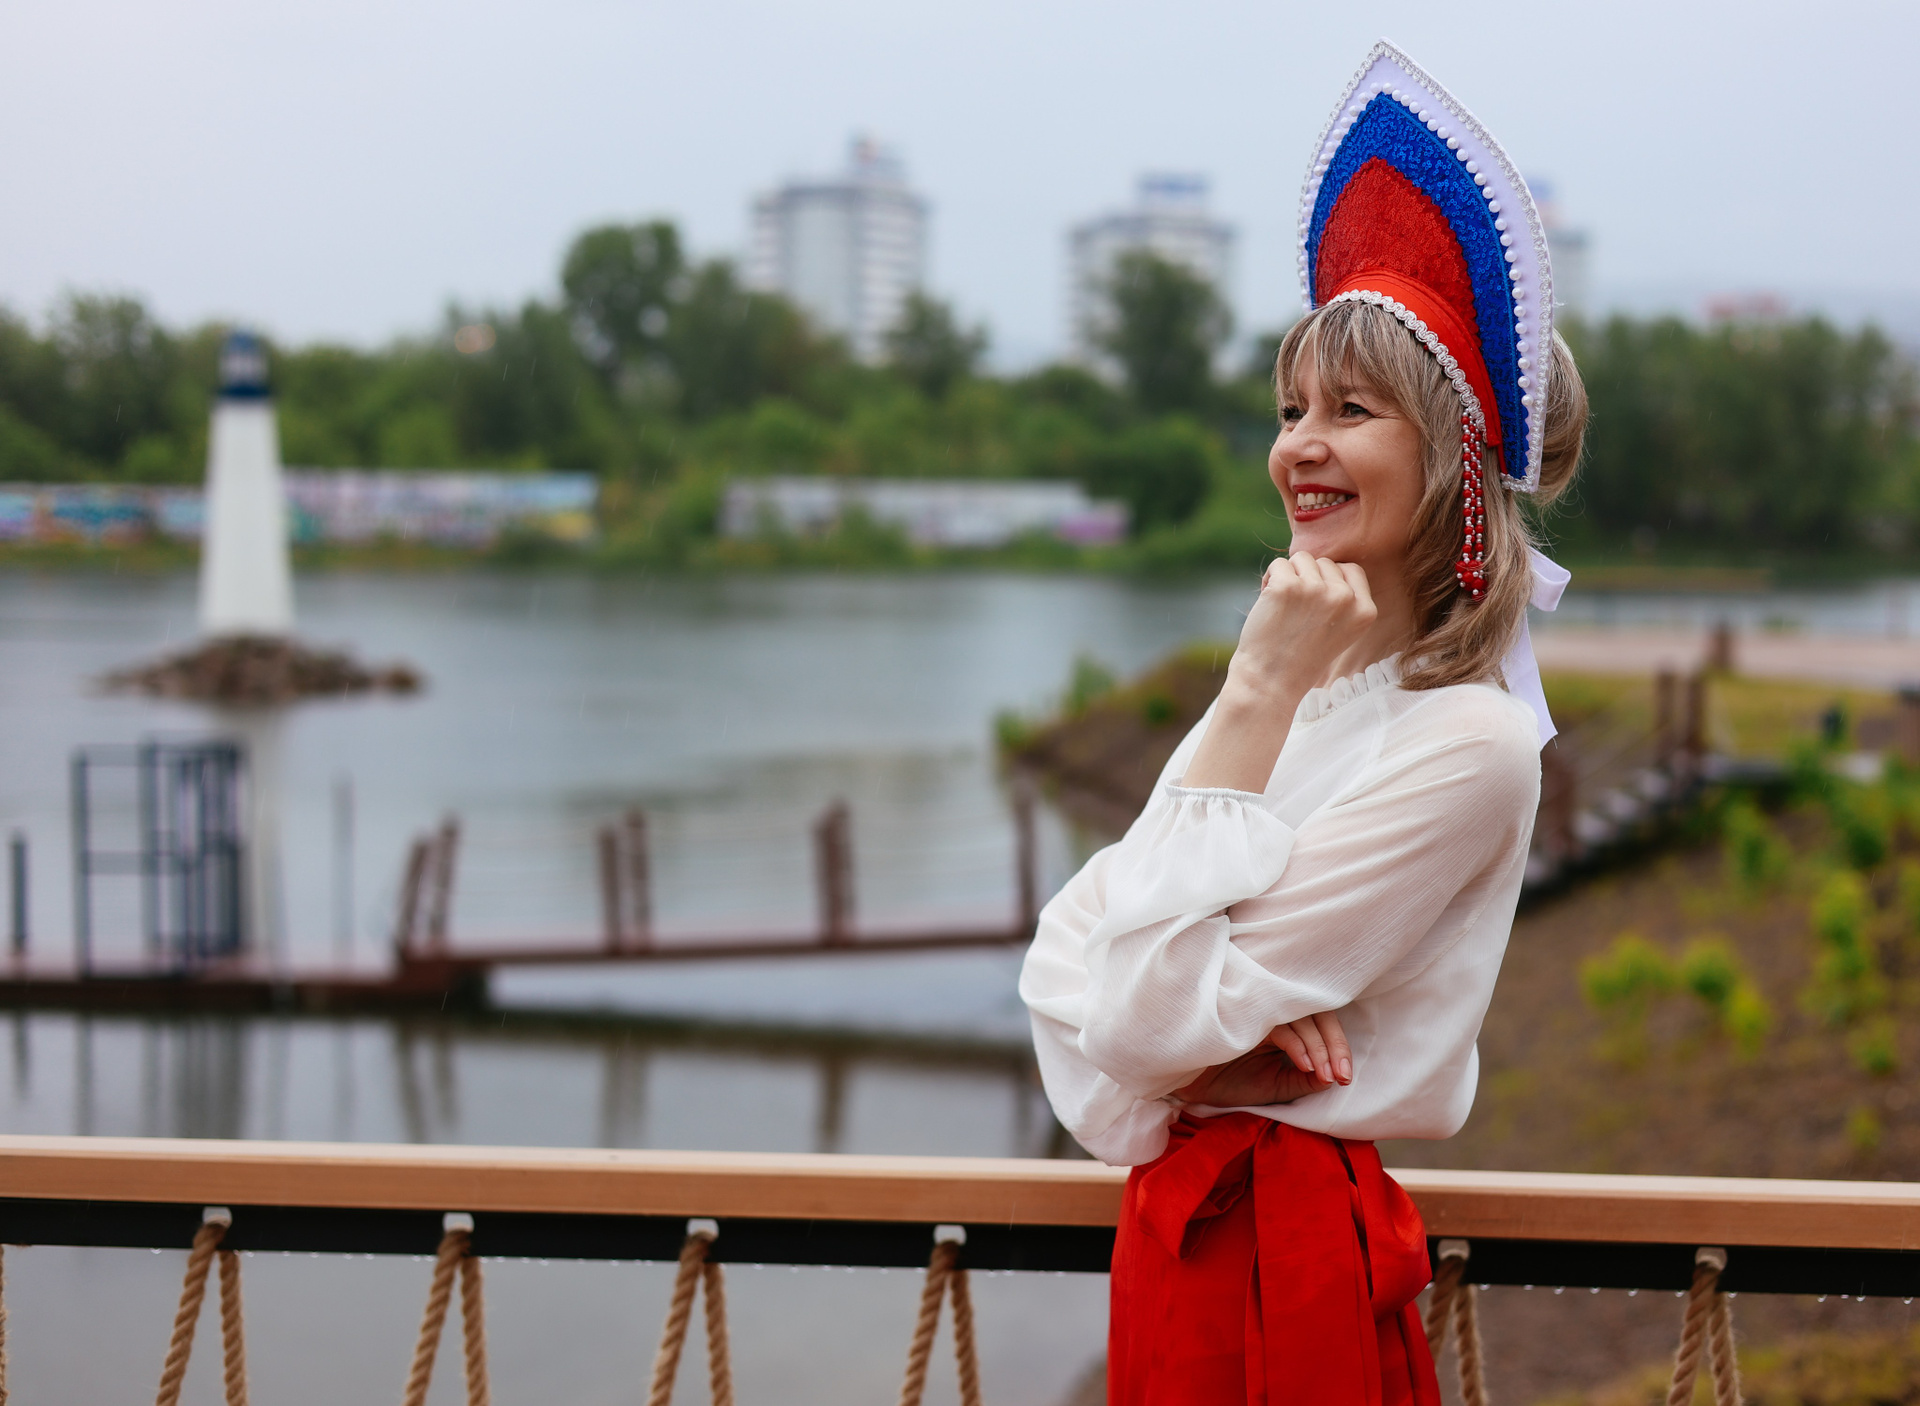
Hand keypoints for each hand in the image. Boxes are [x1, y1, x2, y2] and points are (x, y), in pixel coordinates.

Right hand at [1173, 1011, 1351, 1106]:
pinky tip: (1303, 1065)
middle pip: (1318, 1012)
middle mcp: (1275, 1009)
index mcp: (1284, 1022)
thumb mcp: (1277, 1087)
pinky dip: (1296, 1044)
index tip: (1345, 1078)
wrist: (1189, 1086)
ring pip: (1302, 1016)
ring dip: (1319, 1048)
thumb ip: (1304, 1081)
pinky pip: (1280, 1023)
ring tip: (1324, 1075)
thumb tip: (1333, 1077)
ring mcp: (1259, 1008)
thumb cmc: (1229, 1081)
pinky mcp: (1244, 1012)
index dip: (1338, 1047)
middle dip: (1335, 1046)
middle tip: (1342, 1076)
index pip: (1321, 1022)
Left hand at [1180, 554, 1375, 791]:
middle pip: (1324, 562)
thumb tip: (1329, 562)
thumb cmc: (1300, 657)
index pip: (1350, 569)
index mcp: (1365, 611)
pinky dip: (1269, 580)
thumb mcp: (1339, 631)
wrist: (1271, 682)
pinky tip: (1269, 605)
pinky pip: (1279, 564)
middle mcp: (1345, 598)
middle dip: (1307, 579)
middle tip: (1296, 614)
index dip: (1328, 581)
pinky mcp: (1288, 587)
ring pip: (1301, 558)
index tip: (1314, 607)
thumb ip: (1343, 599)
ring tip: (1284, 609)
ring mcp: (1317, 590)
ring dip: (1288, 577)